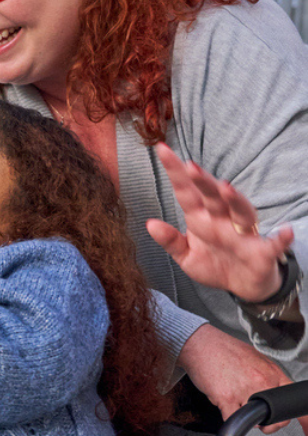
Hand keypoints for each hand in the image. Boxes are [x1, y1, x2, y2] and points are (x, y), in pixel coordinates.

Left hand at [146, 143, 293, 301]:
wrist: (241, 285)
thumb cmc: (214, 263)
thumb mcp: (186, 256)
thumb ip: (170, 240)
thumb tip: (149, 224)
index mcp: (201, 219)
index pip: (186, 192)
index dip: (175, 172)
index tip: (162, 150)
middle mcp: (223, 220)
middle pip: (213, 196)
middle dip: (203, 181)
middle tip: (190, 167)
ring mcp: (243, 234)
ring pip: (242, 212)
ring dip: (236, 200)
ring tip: (226, 189)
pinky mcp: (263, 252)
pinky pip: (273, 244)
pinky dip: (281, 238)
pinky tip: (285, 231)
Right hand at [178, 324, 307, 435]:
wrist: (199, 343)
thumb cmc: (222, 349)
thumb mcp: (253, 357)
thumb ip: (266, 375)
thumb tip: (272, 390)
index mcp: (271, 372)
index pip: (291, 399)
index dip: (289, 414)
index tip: (286, 421)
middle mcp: (261, 381)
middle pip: (274, 415)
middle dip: (265, 421)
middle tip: (257, 418)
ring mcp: (244, 390)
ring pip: (253, 420)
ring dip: (246, 420)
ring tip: (236, 406)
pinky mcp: (226, 397)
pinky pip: (232, 419)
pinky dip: (229, 421)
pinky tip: (225, 410)